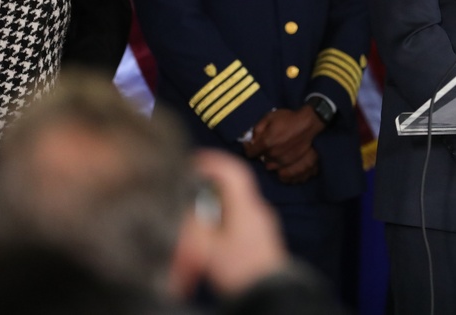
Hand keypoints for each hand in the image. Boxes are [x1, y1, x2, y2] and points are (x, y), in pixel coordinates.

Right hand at [186, 149, 289, 296]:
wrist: (271, 294)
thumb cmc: (241, 270)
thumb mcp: (208, 249)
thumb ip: (194, 225)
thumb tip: (184, 205)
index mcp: (247, 207)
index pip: (233, 171)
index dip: (213, 161)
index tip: (194, 161)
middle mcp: (258, 210)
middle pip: (231, 187)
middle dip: (208, 188)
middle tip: (188, 195)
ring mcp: (262, 224)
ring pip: (235, 205)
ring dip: (214, 207)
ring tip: (195, 220)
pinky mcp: (262, 238)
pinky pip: (240, 220)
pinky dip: (223, 221)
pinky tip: (211, 237)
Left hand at [243, 107, 324, 183]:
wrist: (307, 124)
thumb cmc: (288, 118)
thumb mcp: (269, 117)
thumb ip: (257, 129)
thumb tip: (251, 139)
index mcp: (266, 142)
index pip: (249, 153)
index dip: (247, 147)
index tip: (248, 143)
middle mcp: (272, 154)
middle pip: (259, 158)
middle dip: (259, 151)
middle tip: (264, 143)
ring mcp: (282, 159)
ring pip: (268, 164)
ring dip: (268, 158)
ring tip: (272, 148)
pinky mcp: (290, 161)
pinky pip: (278, 166)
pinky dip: (276, 161)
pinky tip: (280, 152)